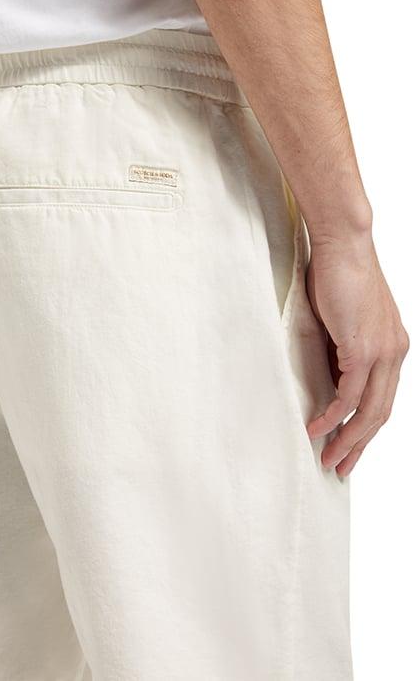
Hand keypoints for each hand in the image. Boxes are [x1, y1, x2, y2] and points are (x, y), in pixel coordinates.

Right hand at [305, 229, 409, 475]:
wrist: (344, 245)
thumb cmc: (339, 275)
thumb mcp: (341, 322)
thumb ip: (338, 352)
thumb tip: (324, 377)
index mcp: (392, 348)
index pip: (382, 399)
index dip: (366, 429)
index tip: (350, 447)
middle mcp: (394, 354)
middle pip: (381, 414)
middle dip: (359, 445)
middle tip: (340, 467)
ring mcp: (383, 353)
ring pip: (369, 411)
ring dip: (348, 440)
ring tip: (329, 459)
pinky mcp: (363, 349)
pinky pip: (349, 395)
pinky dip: (333, 417)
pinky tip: (318, 430)